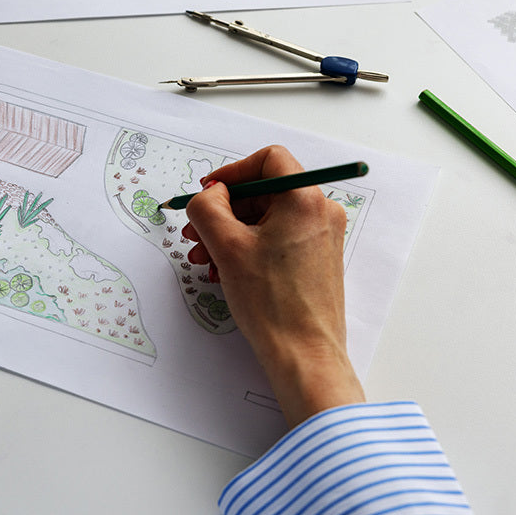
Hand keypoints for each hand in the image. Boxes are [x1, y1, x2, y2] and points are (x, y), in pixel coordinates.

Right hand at [182, 146, 364, 427]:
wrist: (303, 354)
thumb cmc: (272, 303)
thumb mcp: (226, 246)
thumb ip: (208, 208)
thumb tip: (209, 195)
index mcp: (305, 199)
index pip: (268, 160)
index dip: (232, 172)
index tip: (209, 192)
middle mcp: (320, 213)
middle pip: (264, 192)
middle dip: (224, 211)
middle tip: (194, 231)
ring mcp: (321, 237)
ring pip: (266, 219)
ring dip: (230, 233)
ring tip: (203, 258)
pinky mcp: (316, 260)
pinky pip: (276, 240)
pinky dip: (247, 249)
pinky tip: (223, 271)